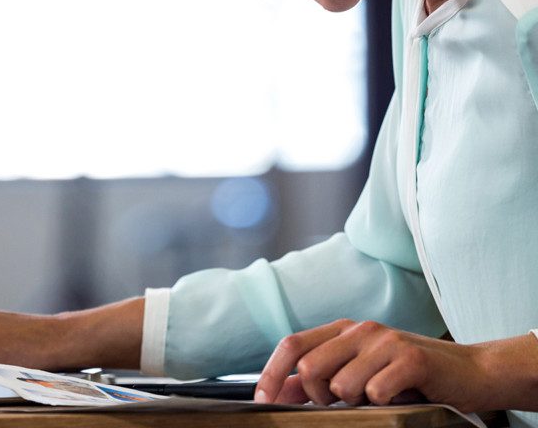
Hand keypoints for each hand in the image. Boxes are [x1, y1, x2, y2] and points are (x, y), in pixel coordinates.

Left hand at [254, 319, 537, 412]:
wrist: (470, 372)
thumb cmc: (410, 376)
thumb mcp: (361, 373)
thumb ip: (321, 378)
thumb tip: (282, 391)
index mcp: (343, 331)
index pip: (292, 344)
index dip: (273, 373)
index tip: (263, 400)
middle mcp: (360, 329)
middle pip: (311, 367)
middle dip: (318, 397)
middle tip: (343, 405)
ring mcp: (385, 341)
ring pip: (342, 384)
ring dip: (356, 403)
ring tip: (380, 398)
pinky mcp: (411, 357)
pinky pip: (377, 391)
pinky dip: (384, 402)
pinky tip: (400, 396)